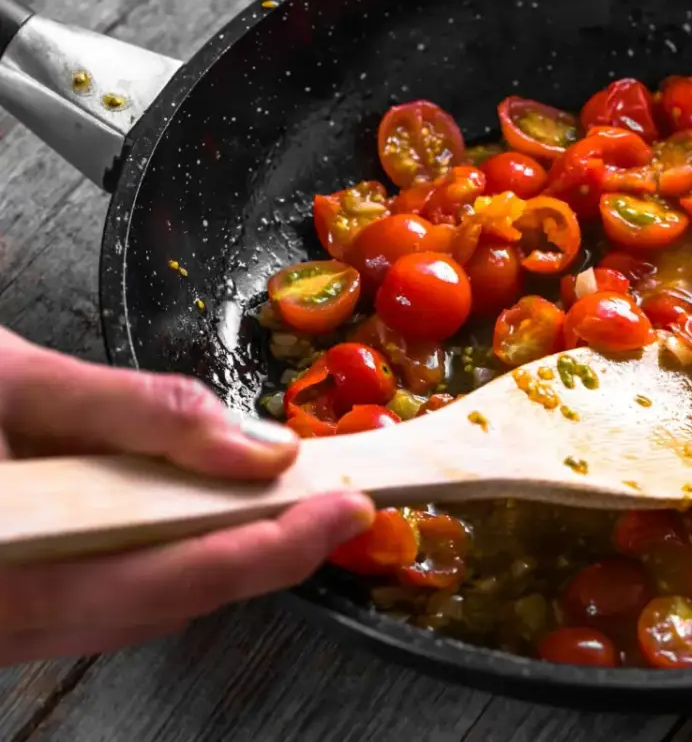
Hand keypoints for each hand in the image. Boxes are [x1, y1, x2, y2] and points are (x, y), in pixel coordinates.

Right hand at [0, 326, 375, 666]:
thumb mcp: (12, 381)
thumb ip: (142, 415)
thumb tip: (259, 447)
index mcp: (5, 569)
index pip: (170, 576)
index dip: (273, 547)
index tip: (346, 507)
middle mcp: (4, 618)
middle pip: (168, 603)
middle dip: (267, 555)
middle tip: (340, 506)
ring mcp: (7, 621)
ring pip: (142, 606)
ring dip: (226, 557)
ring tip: (294, 505)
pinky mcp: (14, 601)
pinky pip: (111, 591)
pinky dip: (174, 554)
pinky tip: (210, 513)